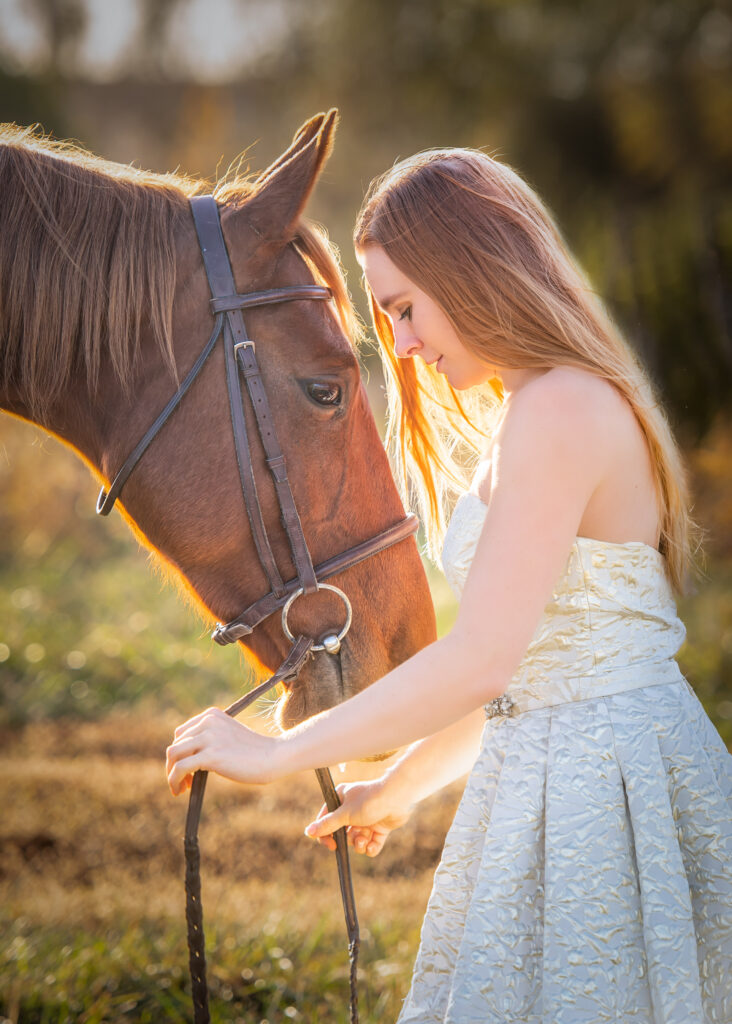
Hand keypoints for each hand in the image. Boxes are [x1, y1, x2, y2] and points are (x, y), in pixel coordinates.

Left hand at [166, 707, 282, 794]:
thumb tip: (186, 758)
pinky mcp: (210, 755)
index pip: (181, 733)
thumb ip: (209, 739)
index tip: (185, 769)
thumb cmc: (254, 751)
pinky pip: (180, 768)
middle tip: (184, 782)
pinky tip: (180, 791)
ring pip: (173, 754)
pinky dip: (174, 781)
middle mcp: (207, 722)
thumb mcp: (227, 736)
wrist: (273, 756)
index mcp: (211, 715)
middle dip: (174, 765)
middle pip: (176, 744)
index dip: (179, 752)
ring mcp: (208, 737)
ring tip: (179, 788)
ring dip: (171, 773)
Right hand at [304, 777, 413, 856]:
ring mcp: (366, 818)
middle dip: (348, 839)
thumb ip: (327, 825)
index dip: (326, 834)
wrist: (399, 798)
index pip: (326, 820)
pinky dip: (371, 847)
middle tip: (353, 840)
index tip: (331, 845)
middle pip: (342, 833)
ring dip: (360, 843)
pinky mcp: (379, 827)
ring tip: (365, 838)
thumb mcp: (345, 814)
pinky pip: (371, 843)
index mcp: (341, 799)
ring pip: (356, 839)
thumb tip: (308, 832)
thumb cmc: (370, 800)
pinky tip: (372, 846)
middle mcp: (352, 808)